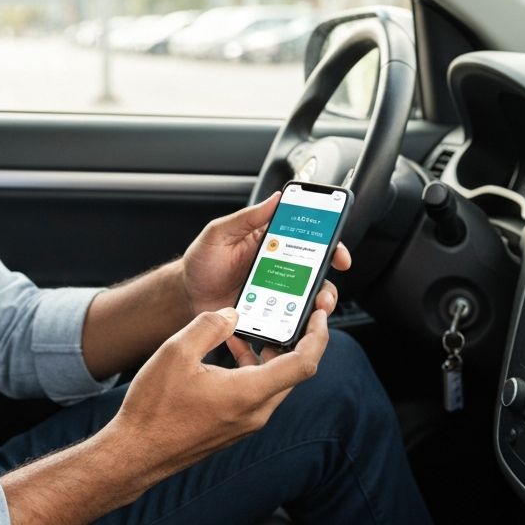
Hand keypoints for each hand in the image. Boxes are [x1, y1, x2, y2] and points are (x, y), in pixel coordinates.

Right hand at [108, 306, 329, 483]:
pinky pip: (256, 394)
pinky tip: (227, 354)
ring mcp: (246, 424)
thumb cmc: (154, 408)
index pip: (303, 363)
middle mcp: (255, 413)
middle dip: (291, 340)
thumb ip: (209, 327)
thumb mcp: (176, 352)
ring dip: (266, 354)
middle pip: (292, 372)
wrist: (137, 453)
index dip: (318, 336)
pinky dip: (251, 369)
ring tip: (242, 331)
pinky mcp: (234, 428)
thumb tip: (232, 313)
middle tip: (284, 315)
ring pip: (273, 383)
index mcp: (248, 393)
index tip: (320, 315)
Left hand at [181, 193, 350, 317]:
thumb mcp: (219, 232)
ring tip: (314, 310)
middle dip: (328, 281)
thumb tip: (276, 198)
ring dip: (317, 304)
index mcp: (270, 242)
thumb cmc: (201, 260)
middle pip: (315, 272)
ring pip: (307, 298)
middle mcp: (278, 266)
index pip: (307, 239)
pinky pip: (288, 318)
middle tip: (325, 292)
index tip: (338, 253)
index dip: (329, 244)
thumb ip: (247, 217)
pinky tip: (292, 326)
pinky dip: (296, 323)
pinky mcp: (266, 312)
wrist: (186, 293)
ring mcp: (274, 291)